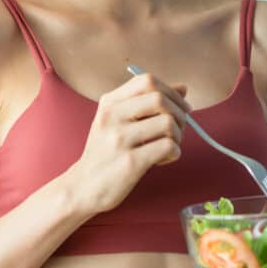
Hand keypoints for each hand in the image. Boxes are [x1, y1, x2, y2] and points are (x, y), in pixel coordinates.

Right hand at [65, 72, 192, 216]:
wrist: (82, 187)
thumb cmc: (104, 153)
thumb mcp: (117, 121)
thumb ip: (146, 102)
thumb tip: (183, 88)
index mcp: (109, 103)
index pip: (147, 80)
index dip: (171, 91)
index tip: (180, 107)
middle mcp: (112, 117)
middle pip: (160, 99)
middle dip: (179, 114)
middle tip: (178, 130)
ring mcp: (120, 139)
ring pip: (168, 123)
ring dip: (178, 136)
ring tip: (168, 146)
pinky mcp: (130, 162)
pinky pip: (168, 147)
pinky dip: (174, 152)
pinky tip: (163, 159)